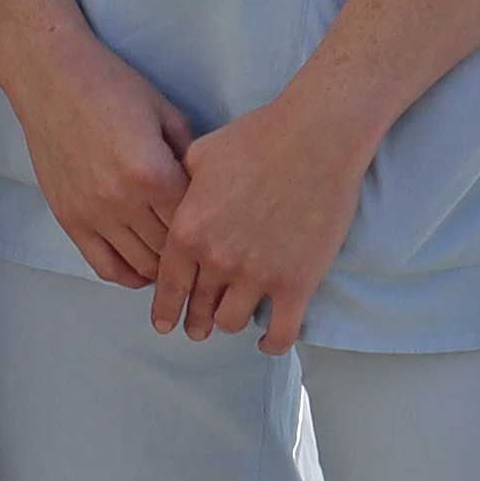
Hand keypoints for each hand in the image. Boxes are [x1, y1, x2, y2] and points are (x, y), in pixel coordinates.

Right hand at [0, 22, 195, 288]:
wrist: (51, 78)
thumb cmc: (112, 86)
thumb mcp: (165, 113)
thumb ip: (191, 156)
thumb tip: (208, 192)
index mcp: (153, 172)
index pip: (195, 221)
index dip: (211, 226)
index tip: (220, 226)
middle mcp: (123, 200)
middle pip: (171, 249)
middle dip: (192, 252)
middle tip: (204, 248)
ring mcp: (93, 214)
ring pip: (141, 265)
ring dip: (163, 267)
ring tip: (177, 259)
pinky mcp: (69, 219)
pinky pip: (104, 265)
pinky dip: (128, 274)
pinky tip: (143, 268)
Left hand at [148, 84, 372, 350]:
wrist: (316, 138)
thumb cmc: (257, 138)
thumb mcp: (200, 155)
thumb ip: (178, 184)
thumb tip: (170, 196)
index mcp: (188, 231)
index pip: (167, 286)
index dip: (165, 310)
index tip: (164, 324)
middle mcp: (217, 260)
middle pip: (199, 308)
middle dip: (196, 321)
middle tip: (198, 327)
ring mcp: (257, 275)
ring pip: (232, 322)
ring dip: (230, 322)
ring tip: (232, 319)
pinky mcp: (297, 284)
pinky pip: (281, 333)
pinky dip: (272, 342)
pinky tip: (268, 340)